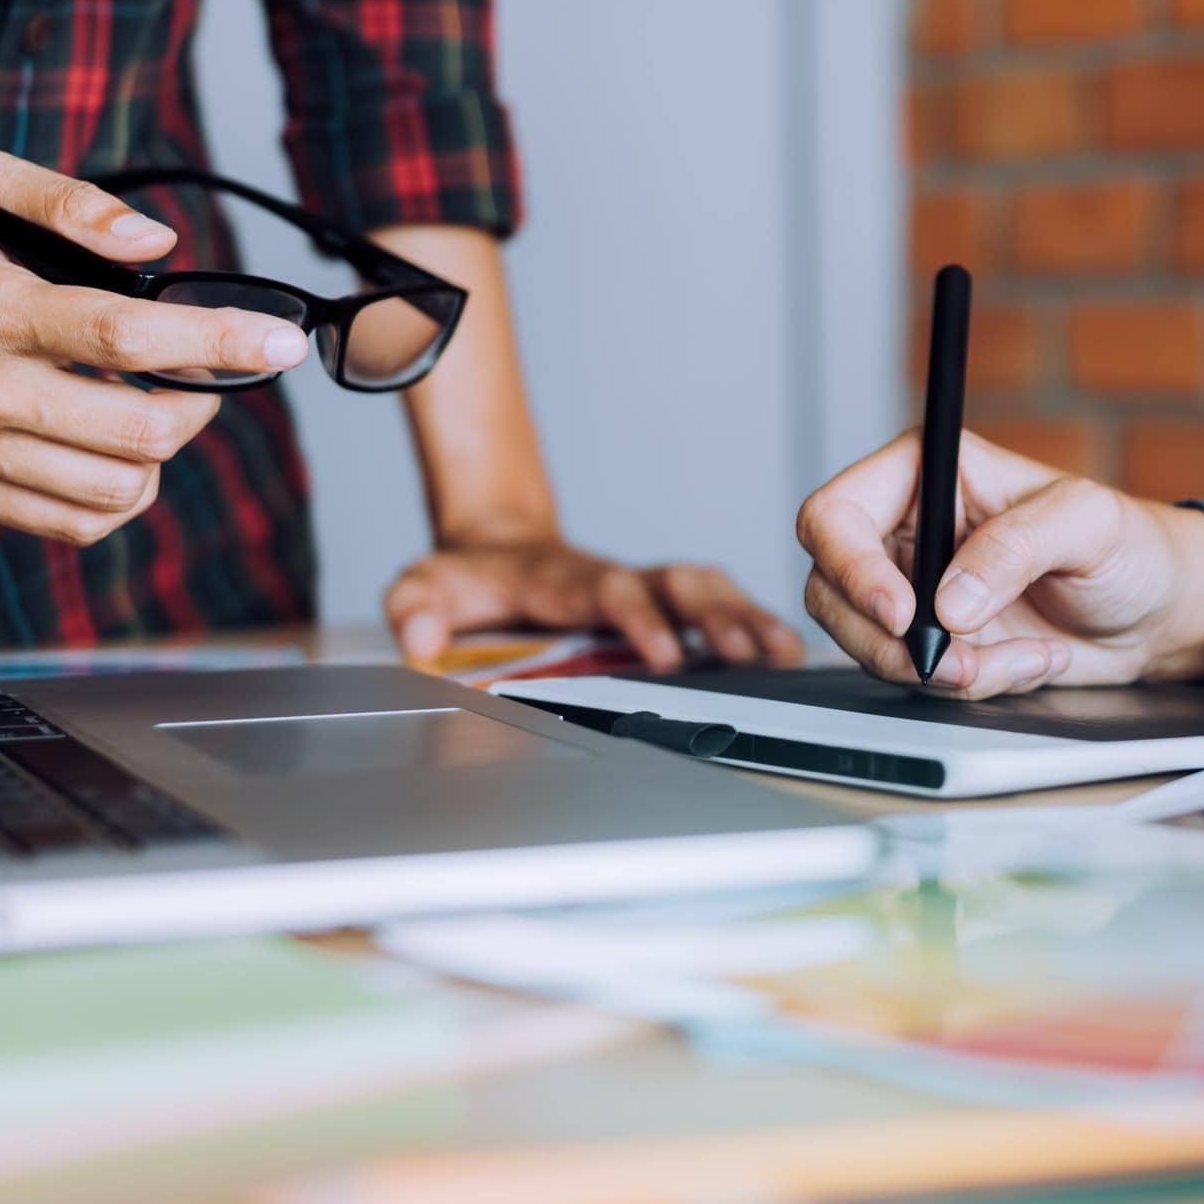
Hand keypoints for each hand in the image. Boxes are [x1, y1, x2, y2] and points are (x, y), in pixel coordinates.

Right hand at [0, 152, 308, 544]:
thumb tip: (158, 245)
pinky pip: (73, 525)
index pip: (129, 337)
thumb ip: (72, 204)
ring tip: (159, 410)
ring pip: (115, 489)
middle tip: (208, 378)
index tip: (282, 341)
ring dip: (162, 454)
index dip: (220, 341)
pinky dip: (119, 499)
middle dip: (199, 405)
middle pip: (137, 430)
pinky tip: (119, 453)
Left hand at [384, 538, 803, 669]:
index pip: (611, 591)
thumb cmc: (469, 577)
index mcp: (564, 578)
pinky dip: (754, 623)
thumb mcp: (424, 585)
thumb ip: (417, 606)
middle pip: (678, 583)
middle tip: (747, 651)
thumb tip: (420, 637)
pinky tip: (785, 653)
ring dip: (748, 617)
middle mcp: (616, 577)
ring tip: (784, 653)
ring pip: (709, 590)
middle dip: (716, 614)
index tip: (666, 653)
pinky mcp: (663, 603)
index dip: (641, 618)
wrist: (498, 550)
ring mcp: (646, 587)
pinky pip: (718, 605)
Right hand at [796, 429, 1203, 698]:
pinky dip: (971, 686)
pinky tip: (1027, 661)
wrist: (1157, 614)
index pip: (836, 513)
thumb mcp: (1086, 523)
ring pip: (868, 644)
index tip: (902, 612)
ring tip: (1018, 659)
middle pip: (832, 589)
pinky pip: (916, 677)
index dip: (851, 567)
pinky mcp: (935, 642)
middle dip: (892, 640)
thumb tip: (949, 600)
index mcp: (927, 471)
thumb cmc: (1129, 545)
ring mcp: (916, 590)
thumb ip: (1016, 547)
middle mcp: (908, 529)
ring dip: (938, 671)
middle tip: (959, 661)